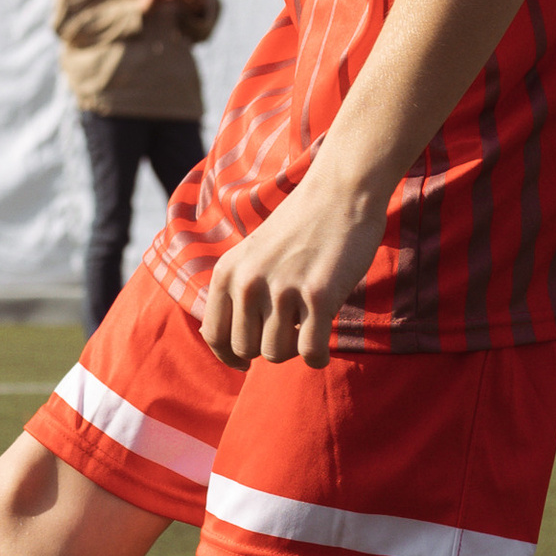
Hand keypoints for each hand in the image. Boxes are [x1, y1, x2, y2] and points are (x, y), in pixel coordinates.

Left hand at [201, 161, 387, 369]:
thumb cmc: (301, 226)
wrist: (341, 192)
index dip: (229, 356)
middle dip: (268, 347)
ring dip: (294, 349)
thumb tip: (235, 348)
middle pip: (246, 350)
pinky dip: (318, 358)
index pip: (215, 336)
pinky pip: (310, 352)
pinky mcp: (318, 296)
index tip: (244, 363)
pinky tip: (324, 347)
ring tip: (307, 327)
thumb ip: (239, 292)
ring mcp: (282, 289)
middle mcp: (248, 282)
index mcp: (227, 272)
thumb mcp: (253, 254)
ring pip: (276, 354)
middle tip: (290, 330)